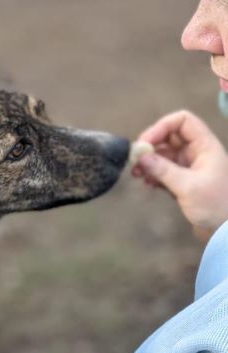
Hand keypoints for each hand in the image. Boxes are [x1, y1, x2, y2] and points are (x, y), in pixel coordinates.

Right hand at [132, 110, 227, 241]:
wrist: (225, 231)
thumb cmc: (214, 205)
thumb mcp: (187, 187)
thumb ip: (163, 170)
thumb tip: (141, 156)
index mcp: (205, 146)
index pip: (182, 121)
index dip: (162, 127)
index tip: (145, 143)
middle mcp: (198, 152)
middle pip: (170, 136)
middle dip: (151, 146)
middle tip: (135, 160)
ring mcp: (190, 166)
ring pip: (165, 154)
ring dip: (149, 161)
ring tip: (136, 174)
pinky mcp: (184, 181)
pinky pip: (164, 170)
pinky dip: (154, 174)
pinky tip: (147, 184)